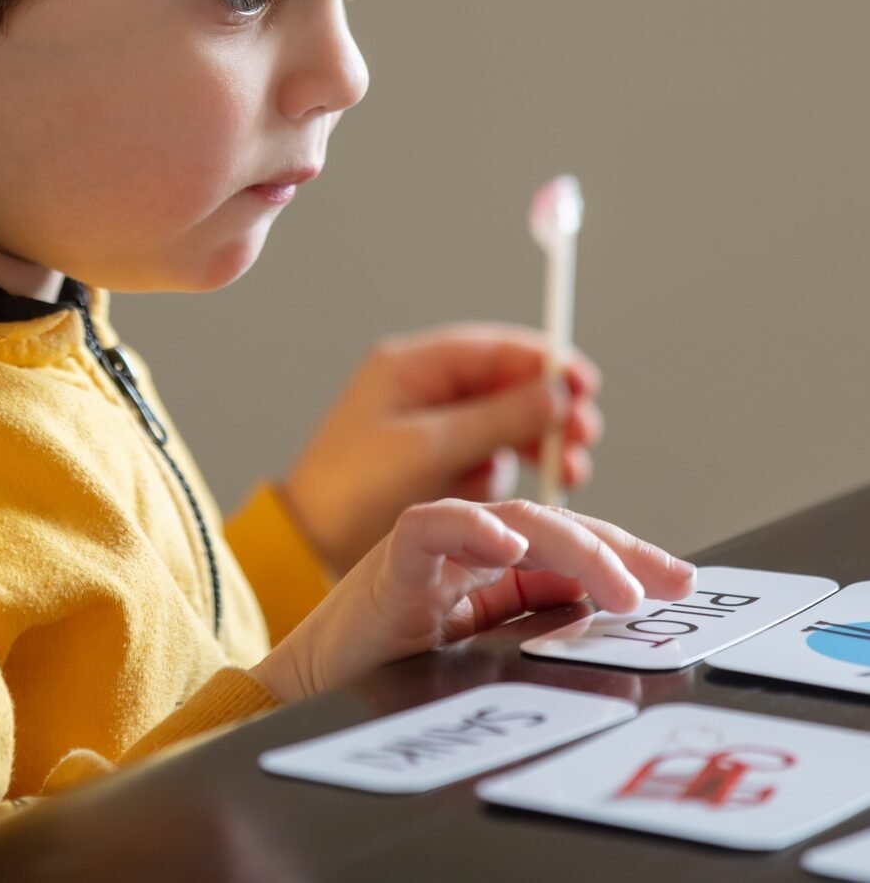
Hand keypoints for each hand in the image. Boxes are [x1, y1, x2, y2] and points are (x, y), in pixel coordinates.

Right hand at [251, 499, 694, 703]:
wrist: (315, 689)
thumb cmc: (393, 670)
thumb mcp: (488, 654)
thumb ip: (538, 625)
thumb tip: (609, 619)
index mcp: (496, 570)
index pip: (571, 548)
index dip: (627, 556)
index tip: (681, 581)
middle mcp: (470, 549)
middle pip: (552, 529)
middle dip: (614, 550)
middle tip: (663, 586)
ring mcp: (434, 549)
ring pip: (511, 521)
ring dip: (571, 545)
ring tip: (616, 584)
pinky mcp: (393, 561)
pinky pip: (433, 527)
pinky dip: (471, 528)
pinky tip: (509, 545)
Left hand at [279, 323, 603, 575]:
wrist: (311, 545)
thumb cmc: (353, 488)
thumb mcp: (430, 448)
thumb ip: (496, 418)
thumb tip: (558, 393)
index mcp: (411, 368)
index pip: (491, 350)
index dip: (543, 363)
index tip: (584, 385)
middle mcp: (424, 392)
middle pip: (504, 387)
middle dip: (547, 410)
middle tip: (583, 435)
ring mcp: (432, 430)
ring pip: (502, 426)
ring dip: (536, 445)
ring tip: (566, 472)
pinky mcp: (437, 468)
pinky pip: (487, 461)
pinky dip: (507, 472)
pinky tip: (512, 492)